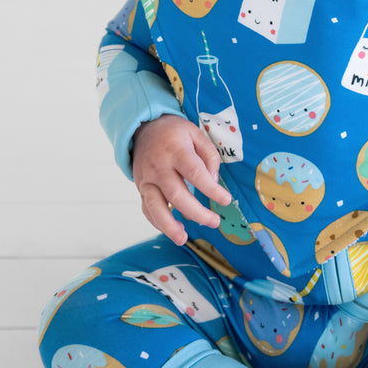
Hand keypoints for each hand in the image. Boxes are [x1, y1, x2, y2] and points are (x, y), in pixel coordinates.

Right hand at [131, 116, 231, 244]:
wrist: (143, 129)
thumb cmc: (174, 133)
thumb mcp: (196, 133)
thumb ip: (209, 155)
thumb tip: (213, 181)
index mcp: (176, 151)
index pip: (195, 173)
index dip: (211, 190)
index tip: (226, 200)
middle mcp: (159, 167)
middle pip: (176, 194)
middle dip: (196, 213)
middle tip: (214, 222)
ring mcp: (147, 179)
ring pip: (155, 206)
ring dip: (168, 225)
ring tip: (183, 239)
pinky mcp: (141, 188)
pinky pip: (146, 209)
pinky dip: (158, 223)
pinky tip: (172, 231)